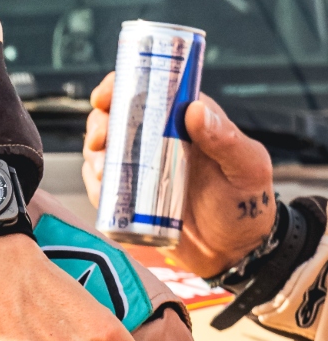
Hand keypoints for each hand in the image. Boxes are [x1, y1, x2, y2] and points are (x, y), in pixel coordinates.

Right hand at [83, 73, 275, 276]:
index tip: (104, 98)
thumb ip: (226, 138)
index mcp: (184, 123)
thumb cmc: (246, 206)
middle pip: (115, 120)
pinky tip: (103, 190)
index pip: (148, 92)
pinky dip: (94, 185)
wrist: (233, 253)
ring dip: (93, 156)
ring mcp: (142, 170)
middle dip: (98, 125)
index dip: (120, 87)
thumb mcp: (246, 168)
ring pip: (103, 151)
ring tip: (104, 171)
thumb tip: (194, 109)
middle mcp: (159, 142)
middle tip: (100, 141)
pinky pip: (102, 186)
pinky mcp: (131, 198)